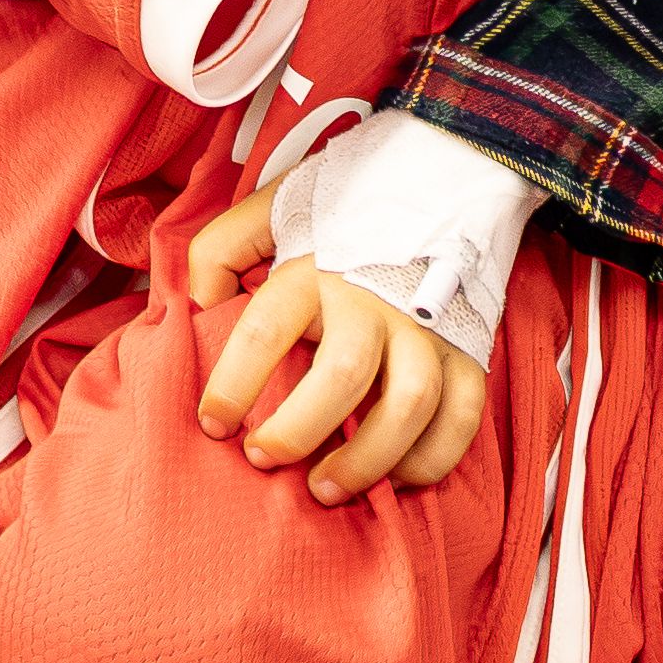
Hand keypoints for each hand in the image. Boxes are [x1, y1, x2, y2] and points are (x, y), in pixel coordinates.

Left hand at [183, 191, 486, 500]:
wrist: (442, 172)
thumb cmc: (341, 211)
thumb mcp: (270, 210)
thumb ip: (220, 252)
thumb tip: (195, 309)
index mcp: (316, 267)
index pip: (265, 329)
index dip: (232, 385)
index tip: (212, 424)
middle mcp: (373, 298)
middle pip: (341, 375)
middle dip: (298, 430)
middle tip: (263, 459)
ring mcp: (427, 326)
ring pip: (409, 404)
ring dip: (367, 460)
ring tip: (326, 490)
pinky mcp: (468, 349)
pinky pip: (461, 417)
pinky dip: (433, 458)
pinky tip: (396, 478)